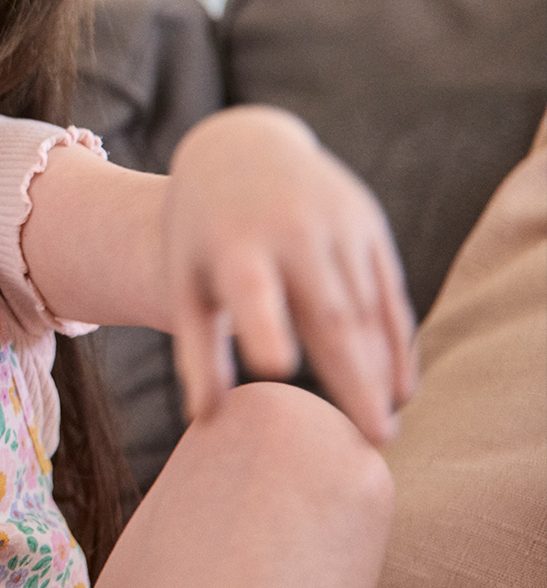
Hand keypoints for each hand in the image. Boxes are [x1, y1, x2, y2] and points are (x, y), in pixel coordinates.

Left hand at [162, 106, 416, 443]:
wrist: (239, 146)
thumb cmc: (202, 232)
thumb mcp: (186, 280)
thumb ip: (195, 349)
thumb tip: (204, 421)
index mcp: (235, 244)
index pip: (253, 290)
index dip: (265, 326)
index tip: (280, 370)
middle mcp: (291, 230)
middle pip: (329, 314)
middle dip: (354, 379)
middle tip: (375, 441)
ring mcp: (337, 223)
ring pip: (367, 309)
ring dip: (381, 369)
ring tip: (383, 428)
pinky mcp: (367, 222)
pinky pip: (389, 291)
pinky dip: (398, 340)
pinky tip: (401, 387)